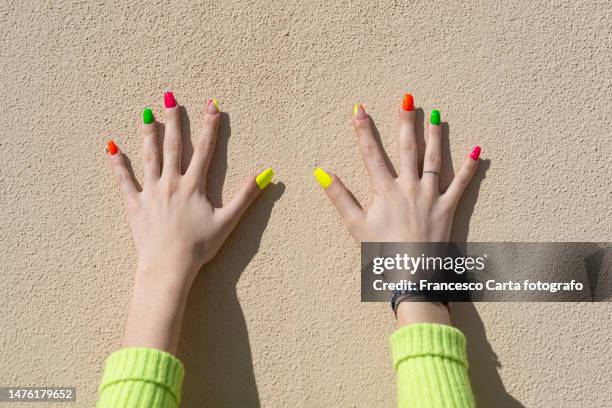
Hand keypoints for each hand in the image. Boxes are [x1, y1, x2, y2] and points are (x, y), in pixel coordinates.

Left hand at [107, 93, 273, 288]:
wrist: (169, 265)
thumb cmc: (200, 246)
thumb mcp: (228, 221)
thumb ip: (246, 196)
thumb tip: (265, 175)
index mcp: (194, 185)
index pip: (204, 149)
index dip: (209, 127)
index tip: (211, 106)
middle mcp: (171, 182)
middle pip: (173, 146)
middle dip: (173, 121)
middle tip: (171, 99)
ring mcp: (151, 192)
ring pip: (149, 157)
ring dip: (148, 134)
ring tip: (147, 114)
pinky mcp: (135, 204)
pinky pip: (124, 180)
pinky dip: (118, 164)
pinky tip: (111, 148)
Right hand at [314, 95, 479, 242]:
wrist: (412, 276)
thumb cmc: (382, 253)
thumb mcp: (356, 226)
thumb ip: (340, 197)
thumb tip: (322, 173)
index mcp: (385, 191)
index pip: (371, 154)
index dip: (363, 130)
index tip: (359, 109)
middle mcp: (408, 188)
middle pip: (406, 149)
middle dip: (405, 122)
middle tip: (407, 99)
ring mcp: (430, 196)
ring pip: (433, 160)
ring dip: (434, 136)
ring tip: (435, 114)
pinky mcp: (447, 208)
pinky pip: (460, 184)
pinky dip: (469, 168)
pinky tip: (477, 149)